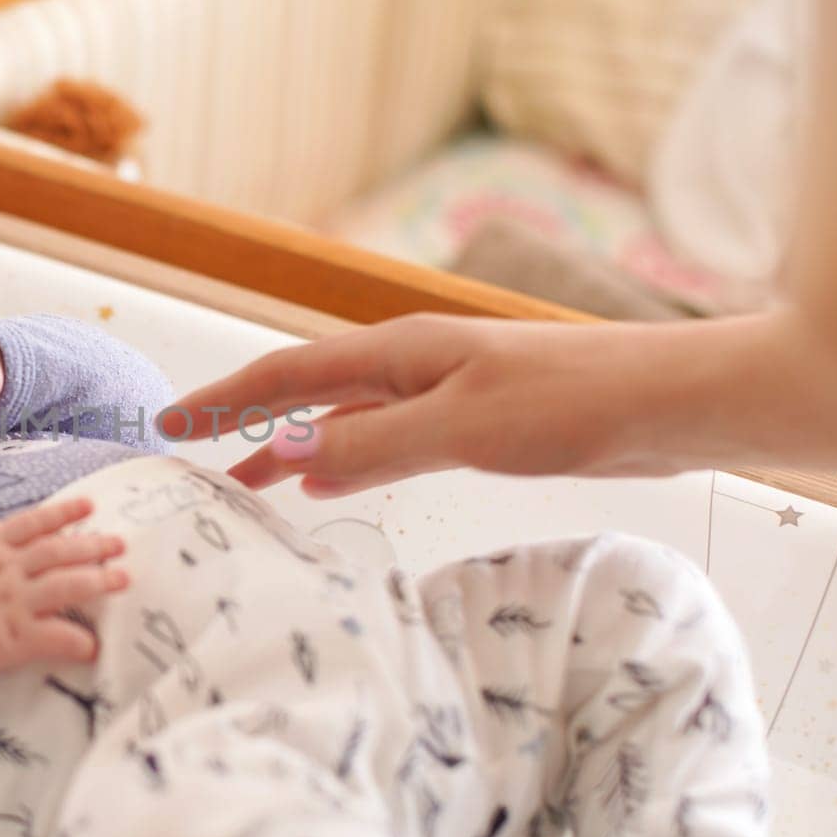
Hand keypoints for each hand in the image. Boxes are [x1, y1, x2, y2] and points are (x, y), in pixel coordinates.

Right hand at [0, 497, 129, 679]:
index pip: (33, 523)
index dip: (63, 512)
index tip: (90, 505)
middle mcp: (6, 570)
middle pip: (58, 552)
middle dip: (92, 545)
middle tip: (121, 543)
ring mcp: (12, 602)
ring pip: (65, 586)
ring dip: (98, 581)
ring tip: (123, 579)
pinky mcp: (14, 638)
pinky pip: (55, 636)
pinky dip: (78, 641)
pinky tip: (94, 646)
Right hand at [160, 312, 731, 497]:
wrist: (666, 404)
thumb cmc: (571, 403)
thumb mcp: (460, 427)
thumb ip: (371, 443)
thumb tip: (287, 456)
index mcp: (397, 353)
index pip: (286, 376)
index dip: (224, 401)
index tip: (170, 424)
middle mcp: (409, 367)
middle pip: (305, 392)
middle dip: (243, 419)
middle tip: (190, 452)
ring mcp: (440, 395)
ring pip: (342, 420)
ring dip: (290, 447)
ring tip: (244, 481)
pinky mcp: (472, 425)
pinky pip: (383, 442)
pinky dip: (343, 461)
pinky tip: (327, 483)